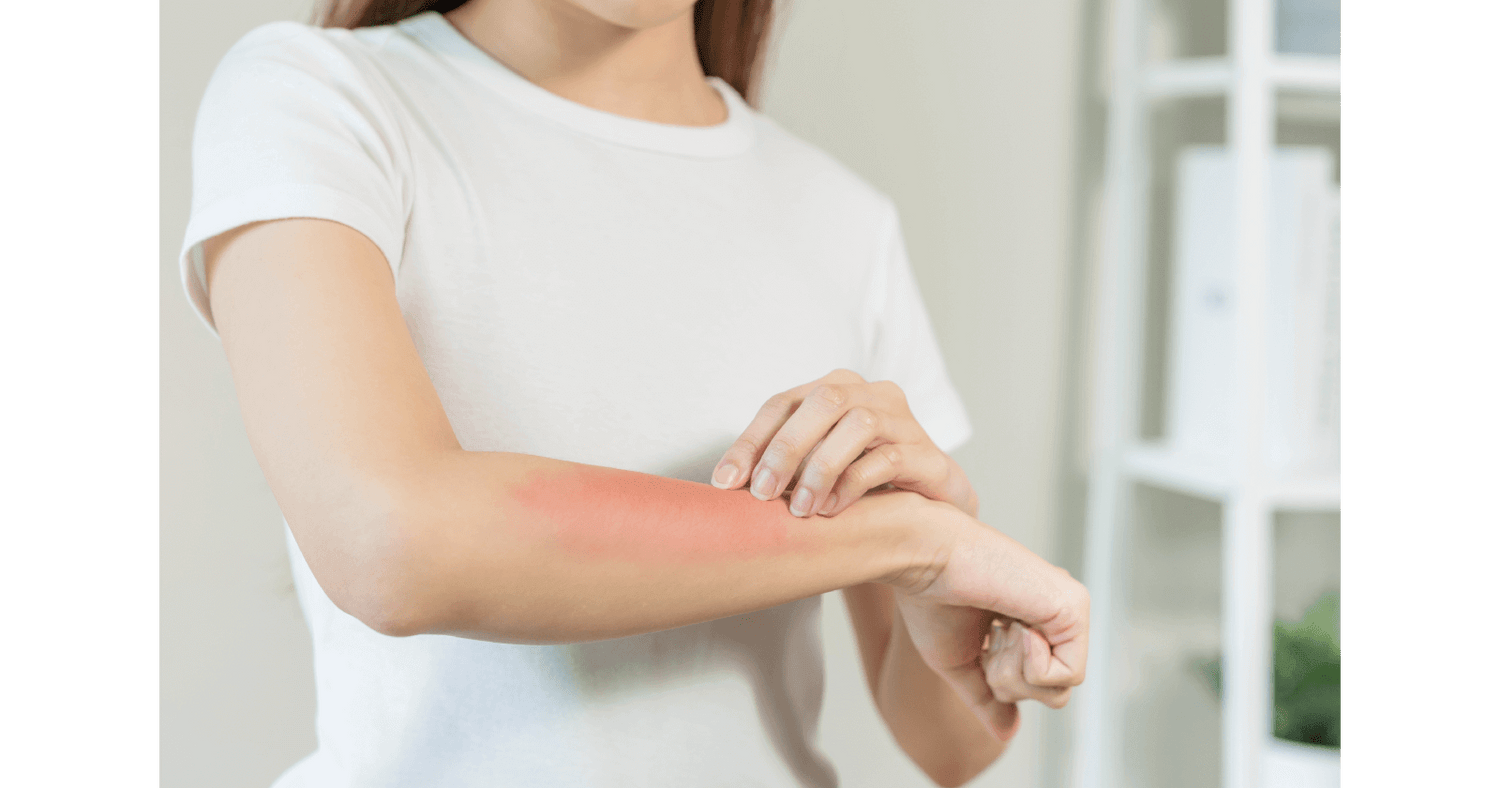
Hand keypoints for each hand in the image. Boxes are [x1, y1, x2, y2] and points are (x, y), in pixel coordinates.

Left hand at [711, 369, 976, 517]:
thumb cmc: (859, 489)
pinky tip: (833, 509)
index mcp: (834, 390)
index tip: (724, 482)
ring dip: (821, 468)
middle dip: (785, 449)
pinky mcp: (926, 453)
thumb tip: (723, 485)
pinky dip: (854, 483)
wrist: (928, 516)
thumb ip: (780, 467)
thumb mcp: (813, 472)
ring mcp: (902, 420)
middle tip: (762, 494)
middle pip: (821, 402)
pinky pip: (888, 458)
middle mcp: (870, 394)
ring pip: (858, 424)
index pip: (782, 403)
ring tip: (802, 509)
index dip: (750, 440)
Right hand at [887, 500, 1088, 740]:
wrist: (923, 558)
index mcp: (1031, 620)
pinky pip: (1067, 676)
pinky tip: (1014, 627)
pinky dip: (1030, 665)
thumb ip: (986, 696)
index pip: (1036, 685)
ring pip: (1058, 690)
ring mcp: (1069, 608)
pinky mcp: (1075, 607)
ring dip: (1013, 674)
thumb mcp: (958, 662)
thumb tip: (1008, 734)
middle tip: (989, 637)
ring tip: (998, 629)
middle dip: (1008, 682)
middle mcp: (1055, 612)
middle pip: (1051, 693)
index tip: (980, 641)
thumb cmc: (930, 599)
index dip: (1000, 680)